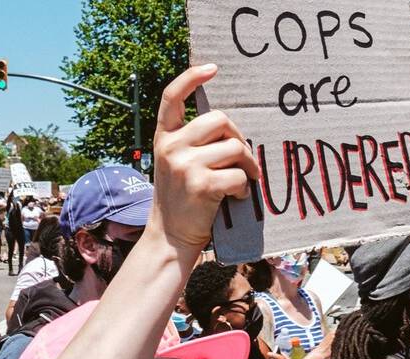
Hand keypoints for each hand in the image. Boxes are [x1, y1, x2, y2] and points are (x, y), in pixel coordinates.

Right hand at [148, 65, 259, 251]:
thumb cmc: (180, 200)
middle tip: (241, 157)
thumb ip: (190, 142)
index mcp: (163, 138)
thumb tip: (228, 126)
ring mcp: (185, 165)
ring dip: (246, 164)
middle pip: (219, 120)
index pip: (171, 97)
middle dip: (238, 137)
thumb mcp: (174, 164)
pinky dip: (244, 187)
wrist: (169, 238)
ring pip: (234, 148)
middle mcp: (170, 147)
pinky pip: (239, 174)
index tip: (211, 69)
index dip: (190, 78)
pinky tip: (235, 196)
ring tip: (240, 180)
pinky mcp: (201, 184)